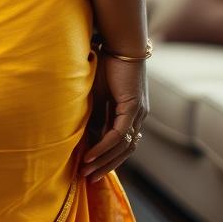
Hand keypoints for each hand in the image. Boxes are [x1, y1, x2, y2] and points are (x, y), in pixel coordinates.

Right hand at [80, 52, 148, 181]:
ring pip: (122, 147)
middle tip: (88, 179)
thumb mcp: (96, 93)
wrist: (120, 41)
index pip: (122, 142)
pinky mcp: (133, 107)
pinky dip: (104, 147)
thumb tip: (83, 132)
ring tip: (85, 172)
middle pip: (125, 150)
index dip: (107, 157)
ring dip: (103, 161)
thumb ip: (93, 112)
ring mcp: (139, 112)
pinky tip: (90, 156)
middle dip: (105, 166)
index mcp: (132, 111)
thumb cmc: (106, 61)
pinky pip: (118, 134)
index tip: (89, 168)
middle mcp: (139, 115)